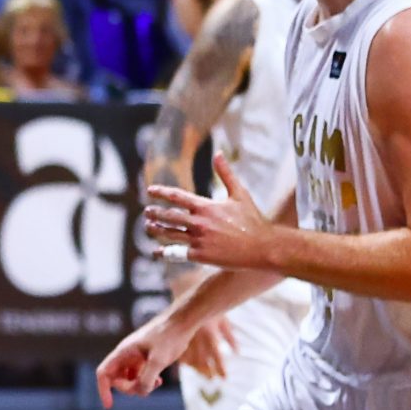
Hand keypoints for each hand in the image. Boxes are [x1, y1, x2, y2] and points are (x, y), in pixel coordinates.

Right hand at [95, 315, 185, 408]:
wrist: (181, 323)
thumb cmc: (169, 337)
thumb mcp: (159, 359)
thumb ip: (147, 378)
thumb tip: (141, 392)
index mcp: (123, 352)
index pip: (104, 373)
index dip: (103, 390)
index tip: (109, 406)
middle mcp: (126, 355)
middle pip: (116, 379)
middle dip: (129, 388)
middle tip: (147, 387)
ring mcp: (135, 357)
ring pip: (128, 379)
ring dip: (139, 386)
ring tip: (157, 383)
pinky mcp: (145, 359)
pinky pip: (138, 376)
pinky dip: (146, 382)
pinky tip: (159, 381)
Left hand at [144, 153, 279, 271]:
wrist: (263, 248)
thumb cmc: (253, 220)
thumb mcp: (240, 194)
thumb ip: (226, 174)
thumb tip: (218, 153)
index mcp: (206, 206)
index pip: (176, 196)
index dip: (161, 192)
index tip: (150, 190)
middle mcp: (199, 222)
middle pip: (169, 216)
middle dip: (155, 212)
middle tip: (147, 211)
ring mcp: (198, 240)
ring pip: (169, 234)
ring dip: (156, 229)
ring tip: (148, 226)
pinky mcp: (200, 256)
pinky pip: (176, 253)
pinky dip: (164, 252)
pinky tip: (156, 251)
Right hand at [179, 315, 235, 378]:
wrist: (191, 298)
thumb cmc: (211, 310)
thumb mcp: (223, 321)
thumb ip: (230, 337)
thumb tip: (237, 352)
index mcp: (210, 334)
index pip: (216, 356)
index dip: (221, 369)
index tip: (224, 378)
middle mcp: (197, 338)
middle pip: (203, 361)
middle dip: (208, 372)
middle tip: (213, 379)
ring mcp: (186, 338)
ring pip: (191, 359)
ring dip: (198, 369)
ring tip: (204, 375)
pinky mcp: (178, 337)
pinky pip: (180, 352)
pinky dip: (185, 361)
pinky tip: (190, 365)